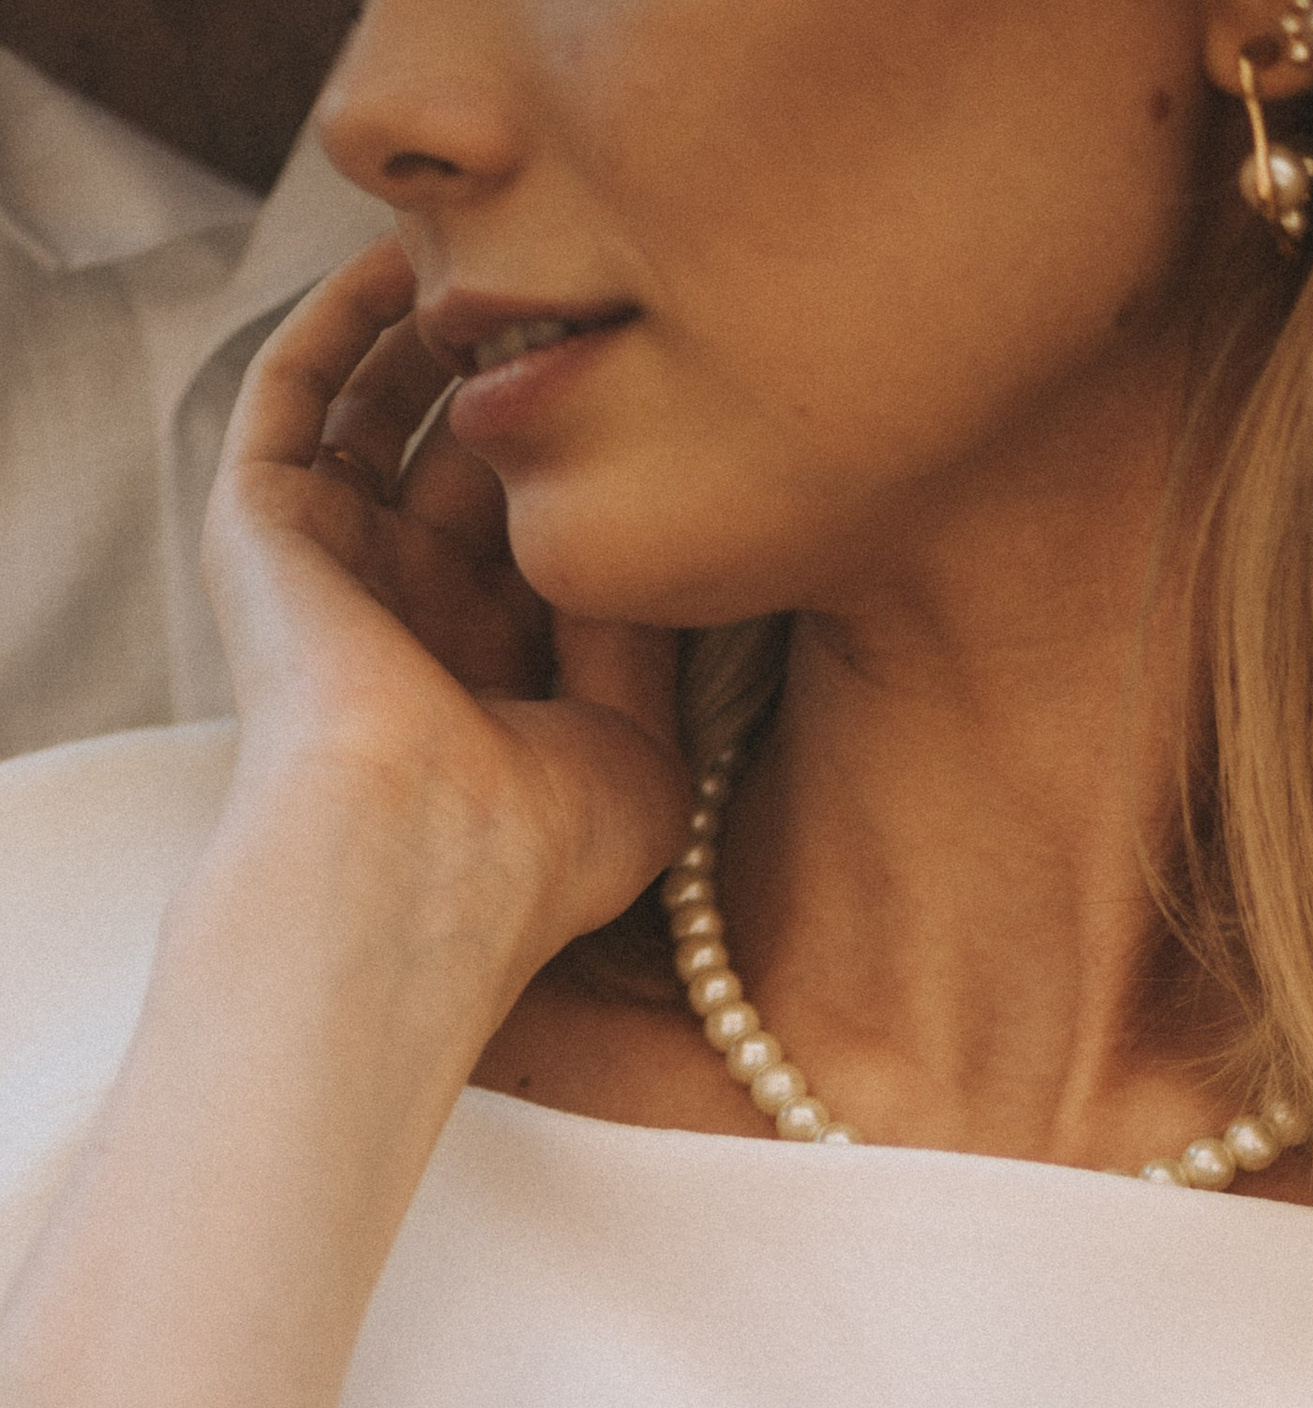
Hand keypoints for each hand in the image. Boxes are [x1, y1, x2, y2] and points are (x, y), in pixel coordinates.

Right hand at [205, 237, 684, 988]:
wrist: (420, 854)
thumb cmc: (538, 842)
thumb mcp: (639, 744)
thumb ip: (646, 631)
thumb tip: (648, 514)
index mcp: (498, 674)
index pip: (543, 536)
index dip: (590, 454)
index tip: (656, 377)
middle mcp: (415, 615)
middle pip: (468, 460)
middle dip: (523, 378)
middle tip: (586, 291)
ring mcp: (339, 567)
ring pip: (380, 415)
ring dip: (434, 336)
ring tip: (502, 257)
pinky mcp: (266, 526)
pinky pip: (292, 396)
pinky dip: (337, 325)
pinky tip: (396, 262)